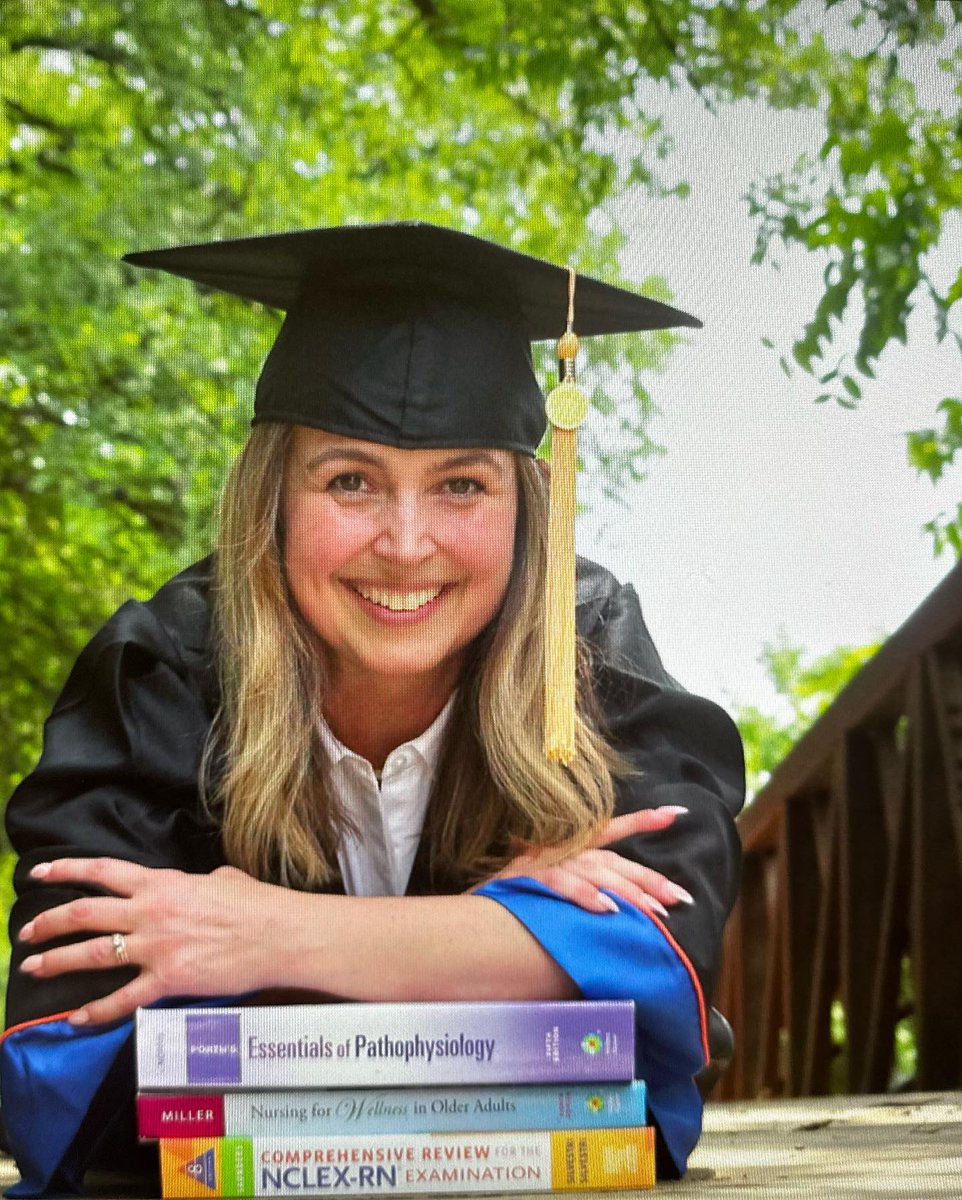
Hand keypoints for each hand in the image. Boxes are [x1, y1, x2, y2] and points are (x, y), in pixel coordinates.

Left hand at [18, 858, 288, 1025]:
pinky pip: (123, 998)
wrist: (280, 934)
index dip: (66, 870)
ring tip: (33, 969)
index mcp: (163, 883)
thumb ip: (197, 882)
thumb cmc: (257, 904)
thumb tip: (199, 883)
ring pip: (93, 953)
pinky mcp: (169, 980)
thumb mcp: (222, 879)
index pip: (103, 871)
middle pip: (85, 913)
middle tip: (24, 933)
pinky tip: (76, 1018)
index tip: (39, 872)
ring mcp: (157, 946)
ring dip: (57, 961)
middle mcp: (151, 911)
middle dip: (48, 923)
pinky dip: (96, 1011)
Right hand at [483, 807, 692, 917]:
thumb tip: (620, 905)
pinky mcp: (531, 878)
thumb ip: (583, 885)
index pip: (611, 830)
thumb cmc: (513, 895)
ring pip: (597, 873)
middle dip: (650, 879)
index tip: (677, 814)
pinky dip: (586, 897)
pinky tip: (608, 910)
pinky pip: (564, 886)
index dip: (643, 821)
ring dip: (627, 892)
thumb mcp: (549, 882)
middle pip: (615, 862)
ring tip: (656, 910)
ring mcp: (546, 863)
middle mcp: (562, 851)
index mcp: (568, 847)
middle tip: (680, 896)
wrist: (472, 903)